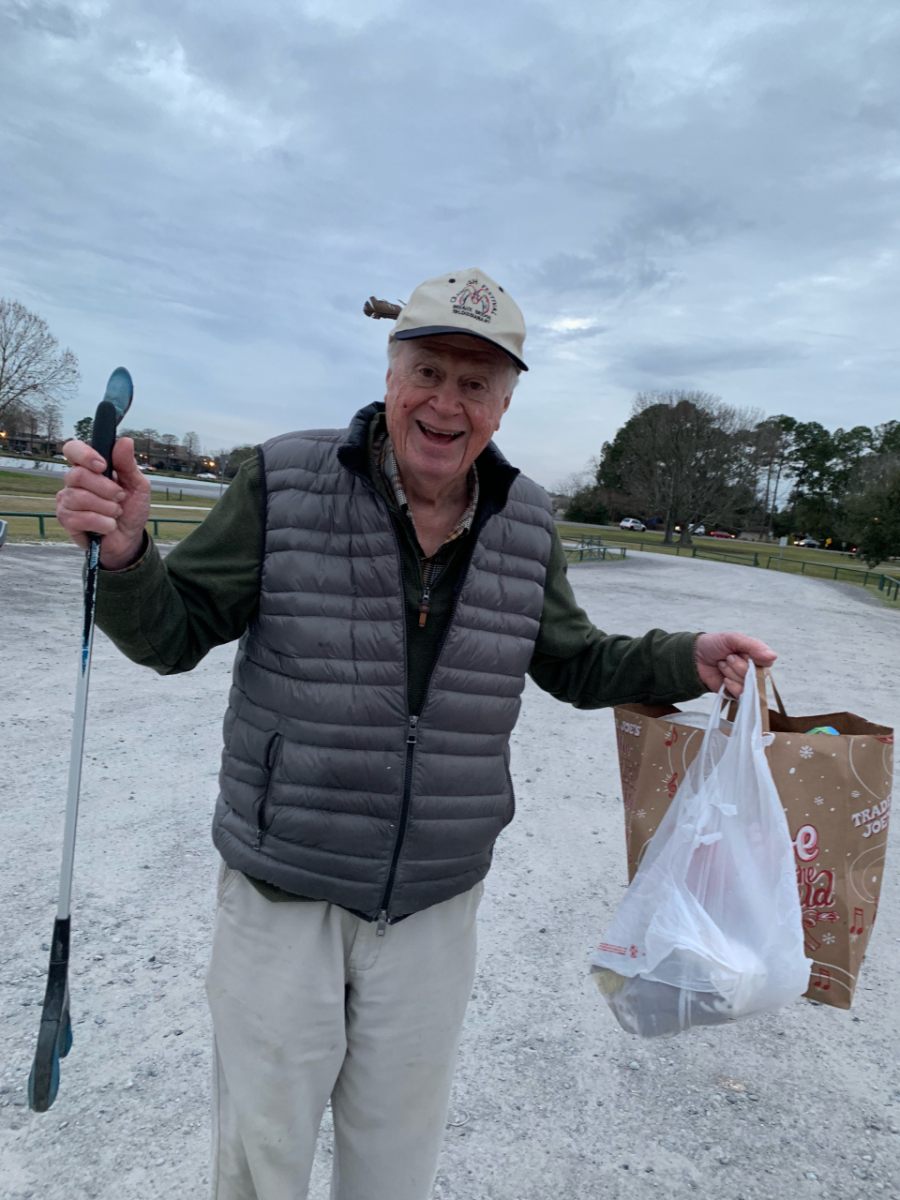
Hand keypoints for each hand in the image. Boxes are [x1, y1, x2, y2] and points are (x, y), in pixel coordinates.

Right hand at [57, 437, 150, 569]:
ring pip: (80, 497)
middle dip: (106, 489)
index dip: (85, 455)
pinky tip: (108, 525)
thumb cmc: (130, 509)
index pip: (72, 449)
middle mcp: (74, 481)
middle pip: (78, 475)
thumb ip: (129, 464)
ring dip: (107, 508)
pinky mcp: (66, 519)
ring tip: (116, 513)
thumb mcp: (137, 485)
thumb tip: (125, 441)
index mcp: (89, 467)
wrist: (129, 538)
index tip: (103, 465)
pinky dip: (102, 523)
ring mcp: (67, 500)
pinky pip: (80, 518)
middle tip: (120, 497)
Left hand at [694, 632, 776, 696]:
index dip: (752, 659)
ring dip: (733, 674)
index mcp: (756, 657)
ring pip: (750, 686)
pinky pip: (742, 696)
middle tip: (727, 658)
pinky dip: (733, 687)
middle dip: (739, 666)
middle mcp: (754, 671)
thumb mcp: (733, 639)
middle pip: (757, 675)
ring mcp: (745, 683)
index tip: (738, 652)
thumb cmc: (714, 645)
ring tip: (722, 666)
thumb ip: (753, 646)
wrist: (694, 657)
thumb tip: (773, 656)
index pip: (767, 663)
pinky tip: (724, 680)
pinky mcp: (736, 694)